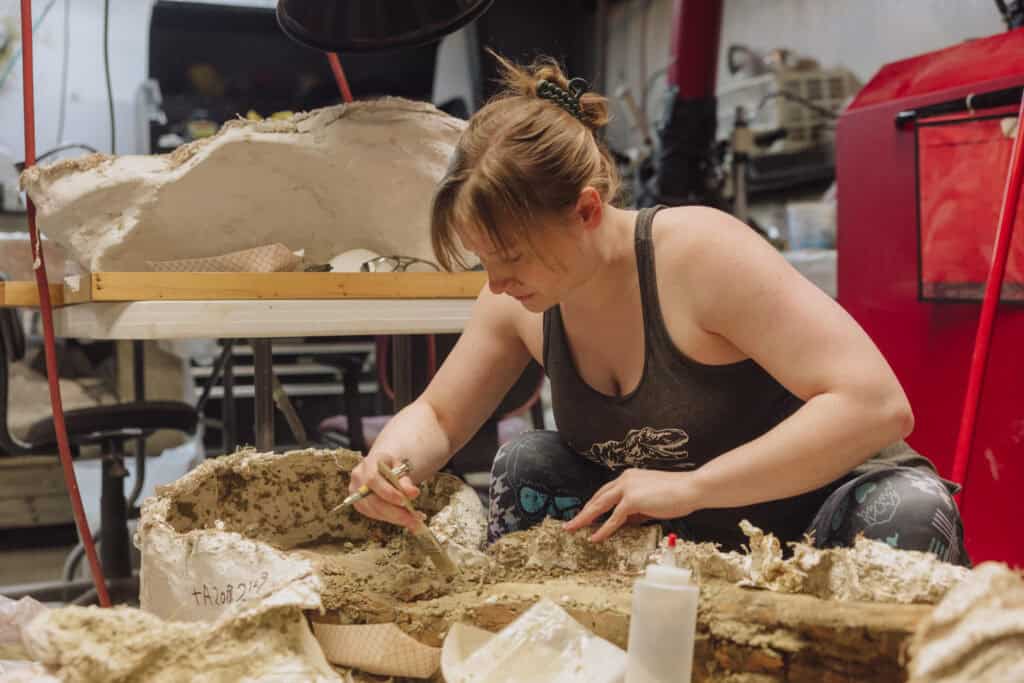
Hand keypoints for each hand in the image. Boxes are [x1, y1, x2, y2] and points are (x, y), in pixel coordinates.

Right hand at [348, 451, 420, 529]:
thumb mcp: (401, 468)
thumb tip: (413, 493)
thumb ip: (405, 480)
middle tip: (415, 518)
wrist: (380, 468)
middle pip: (373, 500)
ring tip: (414, 520)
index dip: (388, 492)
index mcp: (368, 464)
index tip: (404, 501)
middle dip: (395, 512)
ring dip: (396, 518)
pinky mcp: (359, 505)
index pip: (373, 480)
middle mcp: (358, 479)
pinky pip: (375, 515)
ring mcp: (356, 493)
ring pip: (375, 511)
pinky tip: (405, 518)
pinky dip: (392, 518)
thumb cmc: (391, 467)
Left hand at [563, 469, 701, 541]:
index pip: (606, 492)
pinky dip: (603, 529)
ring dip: (584, 518)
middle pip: (598, 497)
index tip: (585, 513)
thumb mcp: (651, 502)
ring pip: (600, 505)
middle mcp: (625, 479)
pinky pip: (613, 518)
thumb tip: (623, 522)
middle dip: (583, 511)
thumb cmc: (677, 495)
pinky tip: (594, 537)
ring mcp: (627, 488)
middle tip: (570, 523)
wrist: (691, 489)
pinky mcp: (632, 500)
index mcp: (629, 477)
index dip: (594, 504)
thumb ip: (636, 510)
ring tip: (572, 529)